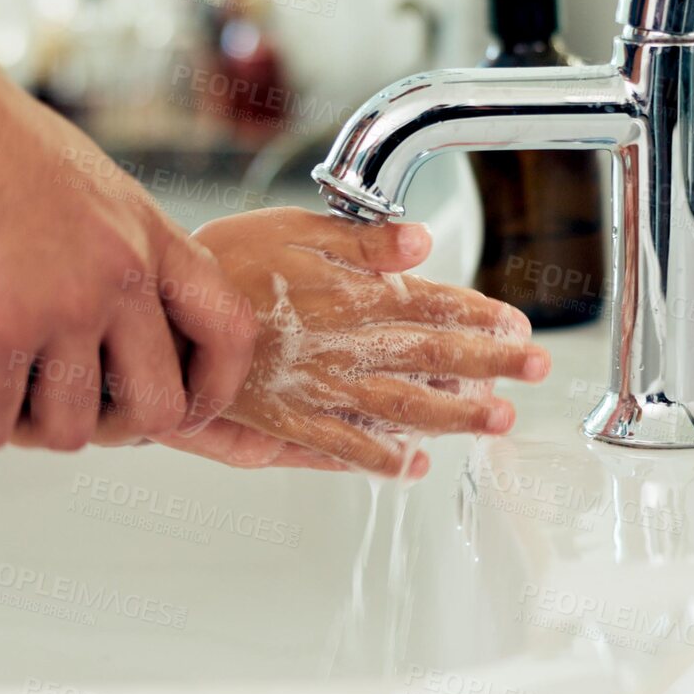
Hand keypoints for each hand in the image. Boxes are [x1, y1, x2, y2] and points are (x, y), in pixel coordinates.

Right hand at [0, 52, 254, 453]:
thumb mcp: (78, 176)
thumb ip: (110, 238)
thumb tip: (119, 289)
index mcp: (146, 233)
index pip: (230, 332)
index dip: (212, 389)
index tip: (178, 409)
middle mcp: (119, 273)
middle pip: (156, 407)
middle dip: (108, 429)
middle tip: (56, 410)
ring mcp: (60, 304)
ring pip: (69, 430)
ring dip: (24, 429)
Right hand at [172, 208, 548, 476]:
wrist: (156, 314)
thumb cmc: (220, 263)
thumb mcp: (290, 227)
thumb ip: (360, 239)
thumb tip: (420, 239)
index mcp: (344, 292)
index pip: (428, 303)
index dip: (479, 314)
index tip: (518, 322)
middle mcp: (338, 344)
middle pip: (429, 355)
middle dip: (489, 363)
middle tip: (536, 368)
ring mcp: (314, 388)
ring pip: (398, 405)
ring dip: (453, 414)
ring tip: (496, 419)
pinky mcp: (285, 420)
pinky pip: (342, 447)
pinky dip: (380, 459)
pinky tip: (412, 465)